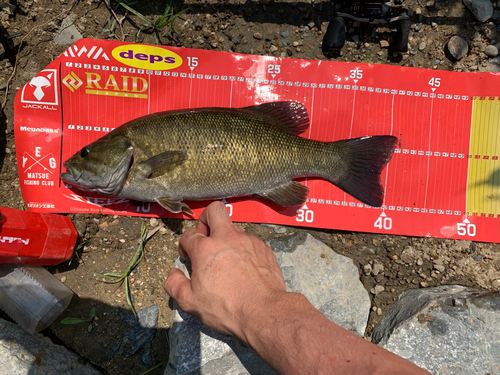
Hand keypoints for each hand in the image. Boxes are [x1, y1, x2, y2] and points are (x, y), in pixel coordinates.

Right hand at [163, 201, 286, 339]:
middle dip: (206, 220)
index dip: (185, 245)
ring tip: (228, 263)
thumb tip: (173, 274)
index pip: (189, 234)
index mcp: (206, 249)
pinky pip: (250, 242)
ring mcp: (248, 241)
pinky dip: (244, 251)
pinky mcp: (264, 248)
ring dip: (227, 240)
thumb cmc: (226, 307)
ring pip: (234, 229)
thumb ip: (174, 285)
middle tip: (206, 240)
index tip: (188, 257)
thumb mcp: (190, 302)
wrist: (264, 312)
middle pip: (214, 211)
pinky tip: (245, 270)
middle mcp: (227, 238)